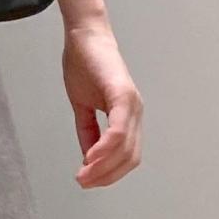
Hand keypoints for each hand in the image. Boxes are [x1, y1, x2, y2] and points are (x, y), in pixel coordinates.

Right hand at [62, 20, 142, 188]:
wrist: (84, 36)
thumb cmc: (85, 65)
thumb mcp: (83, 105)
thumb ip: (87, 131)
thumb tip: (88, 156)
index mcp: (128, 116)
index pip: (127, 155)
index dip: (109, 173)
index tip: (88, 181)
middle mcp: (136, 112)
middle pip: (129, 157)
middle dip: (106, 176)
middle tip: (83, 182)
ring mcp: (131, 104)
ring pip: (125, 148)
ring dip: (103, 167)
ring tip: (83, 175)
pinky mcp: (122, 95)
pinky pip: (118, 130)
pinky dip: (105, 148)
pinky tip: (90, 158)